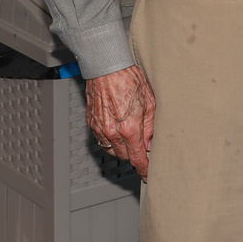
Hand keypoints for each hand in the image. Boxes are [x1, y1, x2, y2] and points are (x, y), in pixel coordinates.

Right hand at [84, 64, 155, 178]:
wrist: (106, 66)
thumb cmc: (128, 78)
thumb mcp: (149, 101)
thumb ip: (150, 126)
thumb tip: (151, 142)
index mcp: (129, 128)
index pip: (138, 158)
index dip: (145, 169)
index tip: (148, 174)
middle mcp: (113, 132)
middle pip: (125, 156)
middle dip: (135, 155)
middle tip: (143, 147)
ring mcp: (100, 128)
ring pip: (112, 150)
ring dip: (122, 149)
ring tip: (130, 137)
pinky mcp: (92, 123)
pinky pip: (102, 140)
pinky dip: (110, 140)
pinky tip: (117, 129)